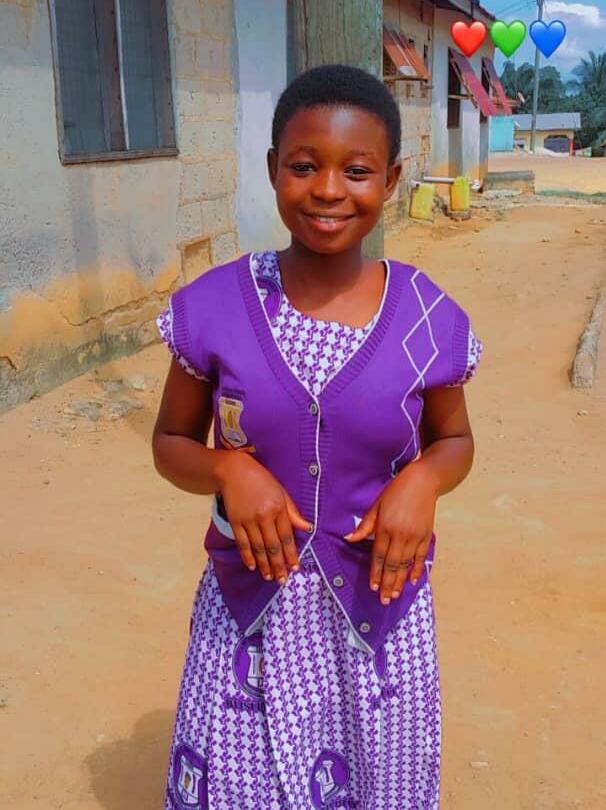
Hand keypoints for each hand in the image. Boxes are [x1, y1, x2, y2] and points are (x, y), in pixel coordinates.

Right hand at [217, 450, 311, 582]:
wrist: (234, 471)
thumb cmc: (261, 480)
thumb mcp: (281, 492)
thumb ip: (293, 512)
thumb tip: (307, 528)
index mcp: (278, 508)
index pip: (287, 537)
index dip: (291, 554)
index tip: (295, 567)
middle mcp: (263, 516)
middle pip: (273, 546)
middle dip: (279, 565)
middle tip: (282, 580)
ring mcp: (248, 520)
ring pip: (258, 548)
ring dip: (264, 565)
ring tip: (269, 578)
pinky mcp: (235, 521)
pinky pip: (242, 543)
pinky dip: (247, 556)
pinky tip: (253, 566)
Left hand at [344, 462, 438, 604]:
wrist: (423, 481)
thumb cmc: (396, 491)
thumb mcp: (377, 505)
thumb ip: (365, 525)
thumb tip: (349, 538)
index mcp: (385, 527)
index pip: (379, 556)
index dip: (376, 573)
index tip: (373, 587)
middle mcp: (400, 535)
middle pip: (393, 564)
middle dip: (388, 583)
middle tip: (384, 600)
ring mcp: (415, 536)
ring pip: (406, 564)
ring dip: (400, 581)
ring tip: (395, 595)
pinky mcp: (426, 535)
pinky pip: (420, 557)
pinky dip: (417, 570)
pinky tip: (413, 581)